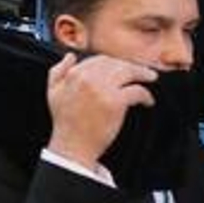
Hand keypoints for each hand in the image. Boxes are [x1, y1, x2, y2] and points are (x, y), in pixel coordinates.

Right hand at [44, 53, 156, 171]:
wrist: (72, 146)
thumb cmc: (65, 122)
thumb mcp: (53, 92)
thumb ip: (58, 71)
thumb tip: (71, 56)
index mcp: (74, 74)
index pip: (99, 60)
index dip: (113, 63)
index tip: (122, 68)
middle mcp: (88, 78)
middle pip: (116, 64)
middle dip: (130, 67)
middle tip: (142, 72)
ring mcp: (103, 89)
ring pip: (129, 72)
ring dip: (142, 74)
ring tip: (150, 77)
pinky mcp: (116, 102)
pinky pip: (137, 91)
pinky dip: (146, 95)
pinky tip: (148, 101)